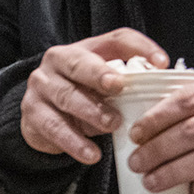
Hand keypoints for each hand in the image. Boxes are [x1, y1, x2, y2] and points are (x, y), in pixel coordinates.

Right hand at [20, 28, 168, 163]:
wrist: (42, 117)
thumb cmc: (82, 96)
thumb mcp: (103, 85)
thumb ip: (127, 83)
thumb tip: (161, 91)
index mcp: (83, 49)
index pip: (115, 39)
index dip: (139, 48)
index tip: (161, 63)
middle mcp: (56, 62)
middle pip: (78, 63)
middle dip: (98, 74)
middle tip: (119, 87)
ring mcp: (41, 87)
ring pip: (65, 96)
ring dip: (91, 111)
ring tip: (112, 125)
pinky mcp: (32, 114)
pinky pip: (54, 127)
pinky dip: (74, 142)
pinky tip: (91, 153)